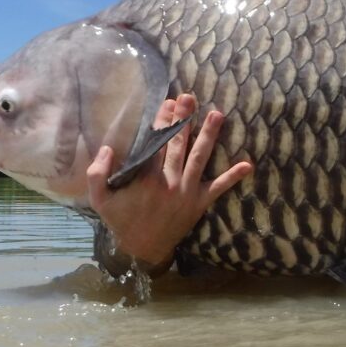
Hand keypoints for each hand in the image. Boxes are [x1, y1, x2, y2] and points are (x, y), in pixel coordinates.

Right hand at [87, 93, 252, 271]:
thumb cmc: (122, 220)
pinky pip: (218, 188)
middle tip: (189, 97)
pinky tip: (248, 165)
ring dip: (209, 135)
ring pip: (199, 157)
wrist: (143, 249)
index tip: (167, 102)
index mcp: (145, 178)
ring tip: (217, 114)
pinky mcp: (200, 202)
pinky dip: (233, 177)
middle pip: (178, 144)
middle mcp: (169, 181)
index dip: (162, 121)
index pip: (156, 142)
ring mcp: (187, 191)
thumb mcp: (99, 199)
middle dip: (184, 119)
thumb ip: (97, 173)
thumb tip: (107, 147)